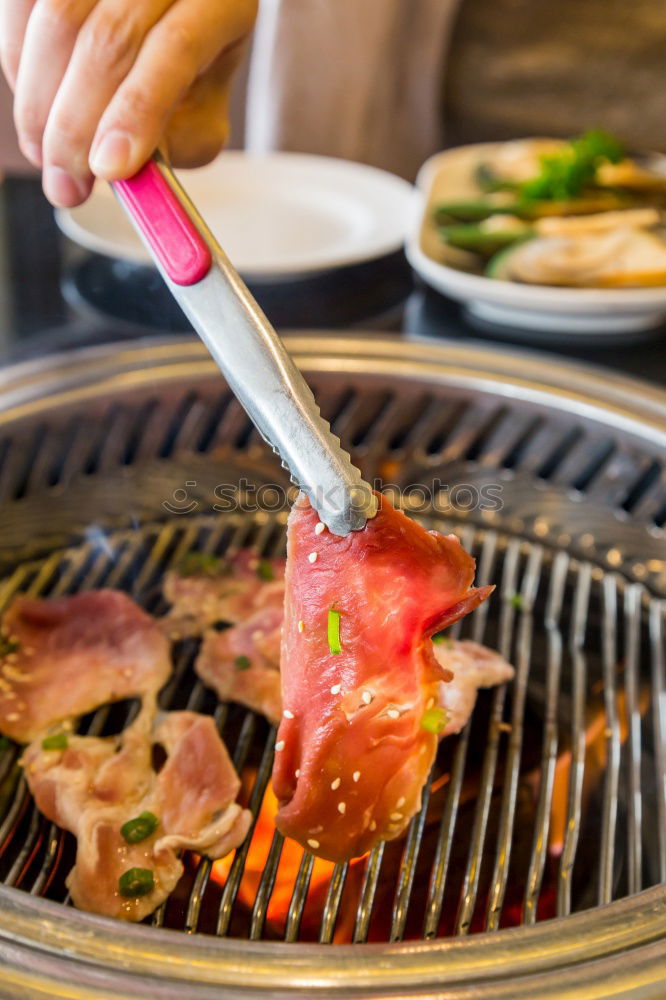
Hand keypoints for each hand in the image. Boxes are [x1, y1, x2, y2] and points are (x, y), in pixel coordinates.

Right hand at [0, 0, 256, 205]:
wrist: (176, 7)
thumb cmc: (191, 67)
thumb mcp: (202, 111)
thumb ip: (176, 143)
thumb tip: (124, 170)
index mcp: (218, 2)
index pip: (174, 49)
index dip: (135, 112)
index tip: (107, 170)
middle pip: (108, 38)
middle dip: (75, 127)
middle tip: (65, 186)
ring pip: (56, 18)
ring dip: (38, 101)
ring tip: (47, 156)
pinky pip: (19, 6)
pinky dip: (17, 64)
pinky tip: (36, 103)